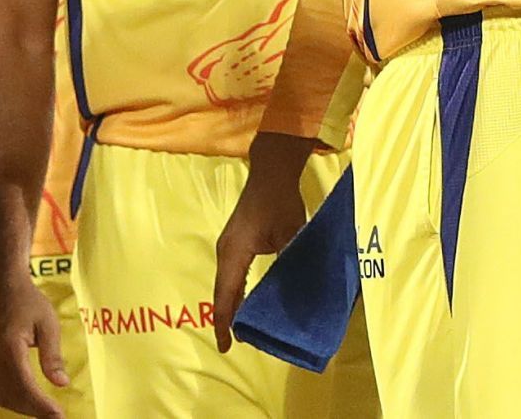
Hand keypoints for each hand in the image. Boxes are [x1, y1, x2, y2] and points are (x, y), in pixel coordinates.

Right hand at [0, 275, 68, 418]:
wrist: (3, 286)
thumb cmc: (29, 302)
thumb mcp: (48, 324)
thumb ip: (53, 356)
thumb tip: (61, 384)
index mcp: (9, 346)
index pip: (24, 385)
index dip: (41, 405)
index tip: (58, 415)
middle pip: (10, 395)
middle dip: (33, 410)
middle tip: (54, 416)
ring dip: (20, 407)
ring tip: (41, 410)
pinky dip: (8, 399)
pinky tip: (24, 400)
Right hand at [213, 135, 312, 350]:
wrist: (270, 174)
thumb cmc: (280, 203)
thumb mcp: (290, 235)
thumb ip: (291, 264)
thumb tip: (299, 296)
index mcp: (234, 252)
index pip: (226, 295)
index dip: (224, 322)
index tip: (226, 346)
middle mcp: (225, 251)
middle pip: (221, 292)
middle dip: (226, 318)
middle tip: (234, 344)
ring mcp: (228, 246)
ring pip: (225, 284)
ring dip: (230, 305)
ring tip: (238, 329)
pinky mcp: (235, 243)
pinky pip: (230, 274)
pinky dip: (234, 292)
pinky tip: (243, 303)